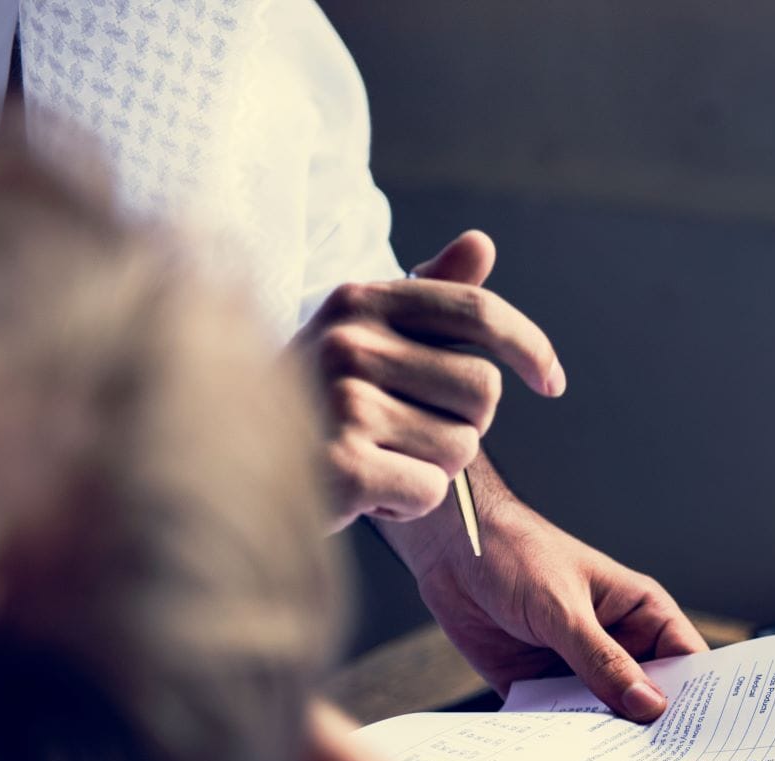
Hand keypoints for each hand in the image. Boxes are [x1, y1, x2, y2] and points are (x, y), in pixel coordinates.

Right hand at [293, 230, 565, 528]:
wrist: (221, 462)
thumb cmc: (312, 403)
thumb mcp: (361, 335)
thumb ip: (428, 296)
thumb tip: (482, 243)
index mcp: (360, 302)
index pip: (478, 311)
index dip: (530, 346)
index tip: (553, 382)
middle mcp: (349, 342)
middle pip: (484, 391)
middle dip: (464, 424)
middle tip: (407, 432)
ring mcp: (342, 403)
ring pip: (461, 448)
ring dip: (434, 468)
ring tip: (379, 458)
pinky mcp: (341, 466)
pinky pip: (431, 491)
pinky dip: (409, 503)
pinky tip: (366, 492)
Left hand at [383, 462, 707, 716]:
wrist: (450, 550)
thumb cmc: (518, 555)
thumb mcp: (564, 609)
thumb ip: (604, 660)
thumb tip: (649, 706)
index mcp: (643, 615)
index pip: (688, 662)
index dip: (703, 699)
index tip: (707, 740)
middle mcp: (619, 645)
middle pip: (650, 699)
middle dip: (654, 731)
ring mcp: (581, 669)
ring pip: (606, 717)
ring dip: (607, 743)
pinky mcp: (540, 687)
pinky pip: (559, 723)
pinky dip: (561, 743)